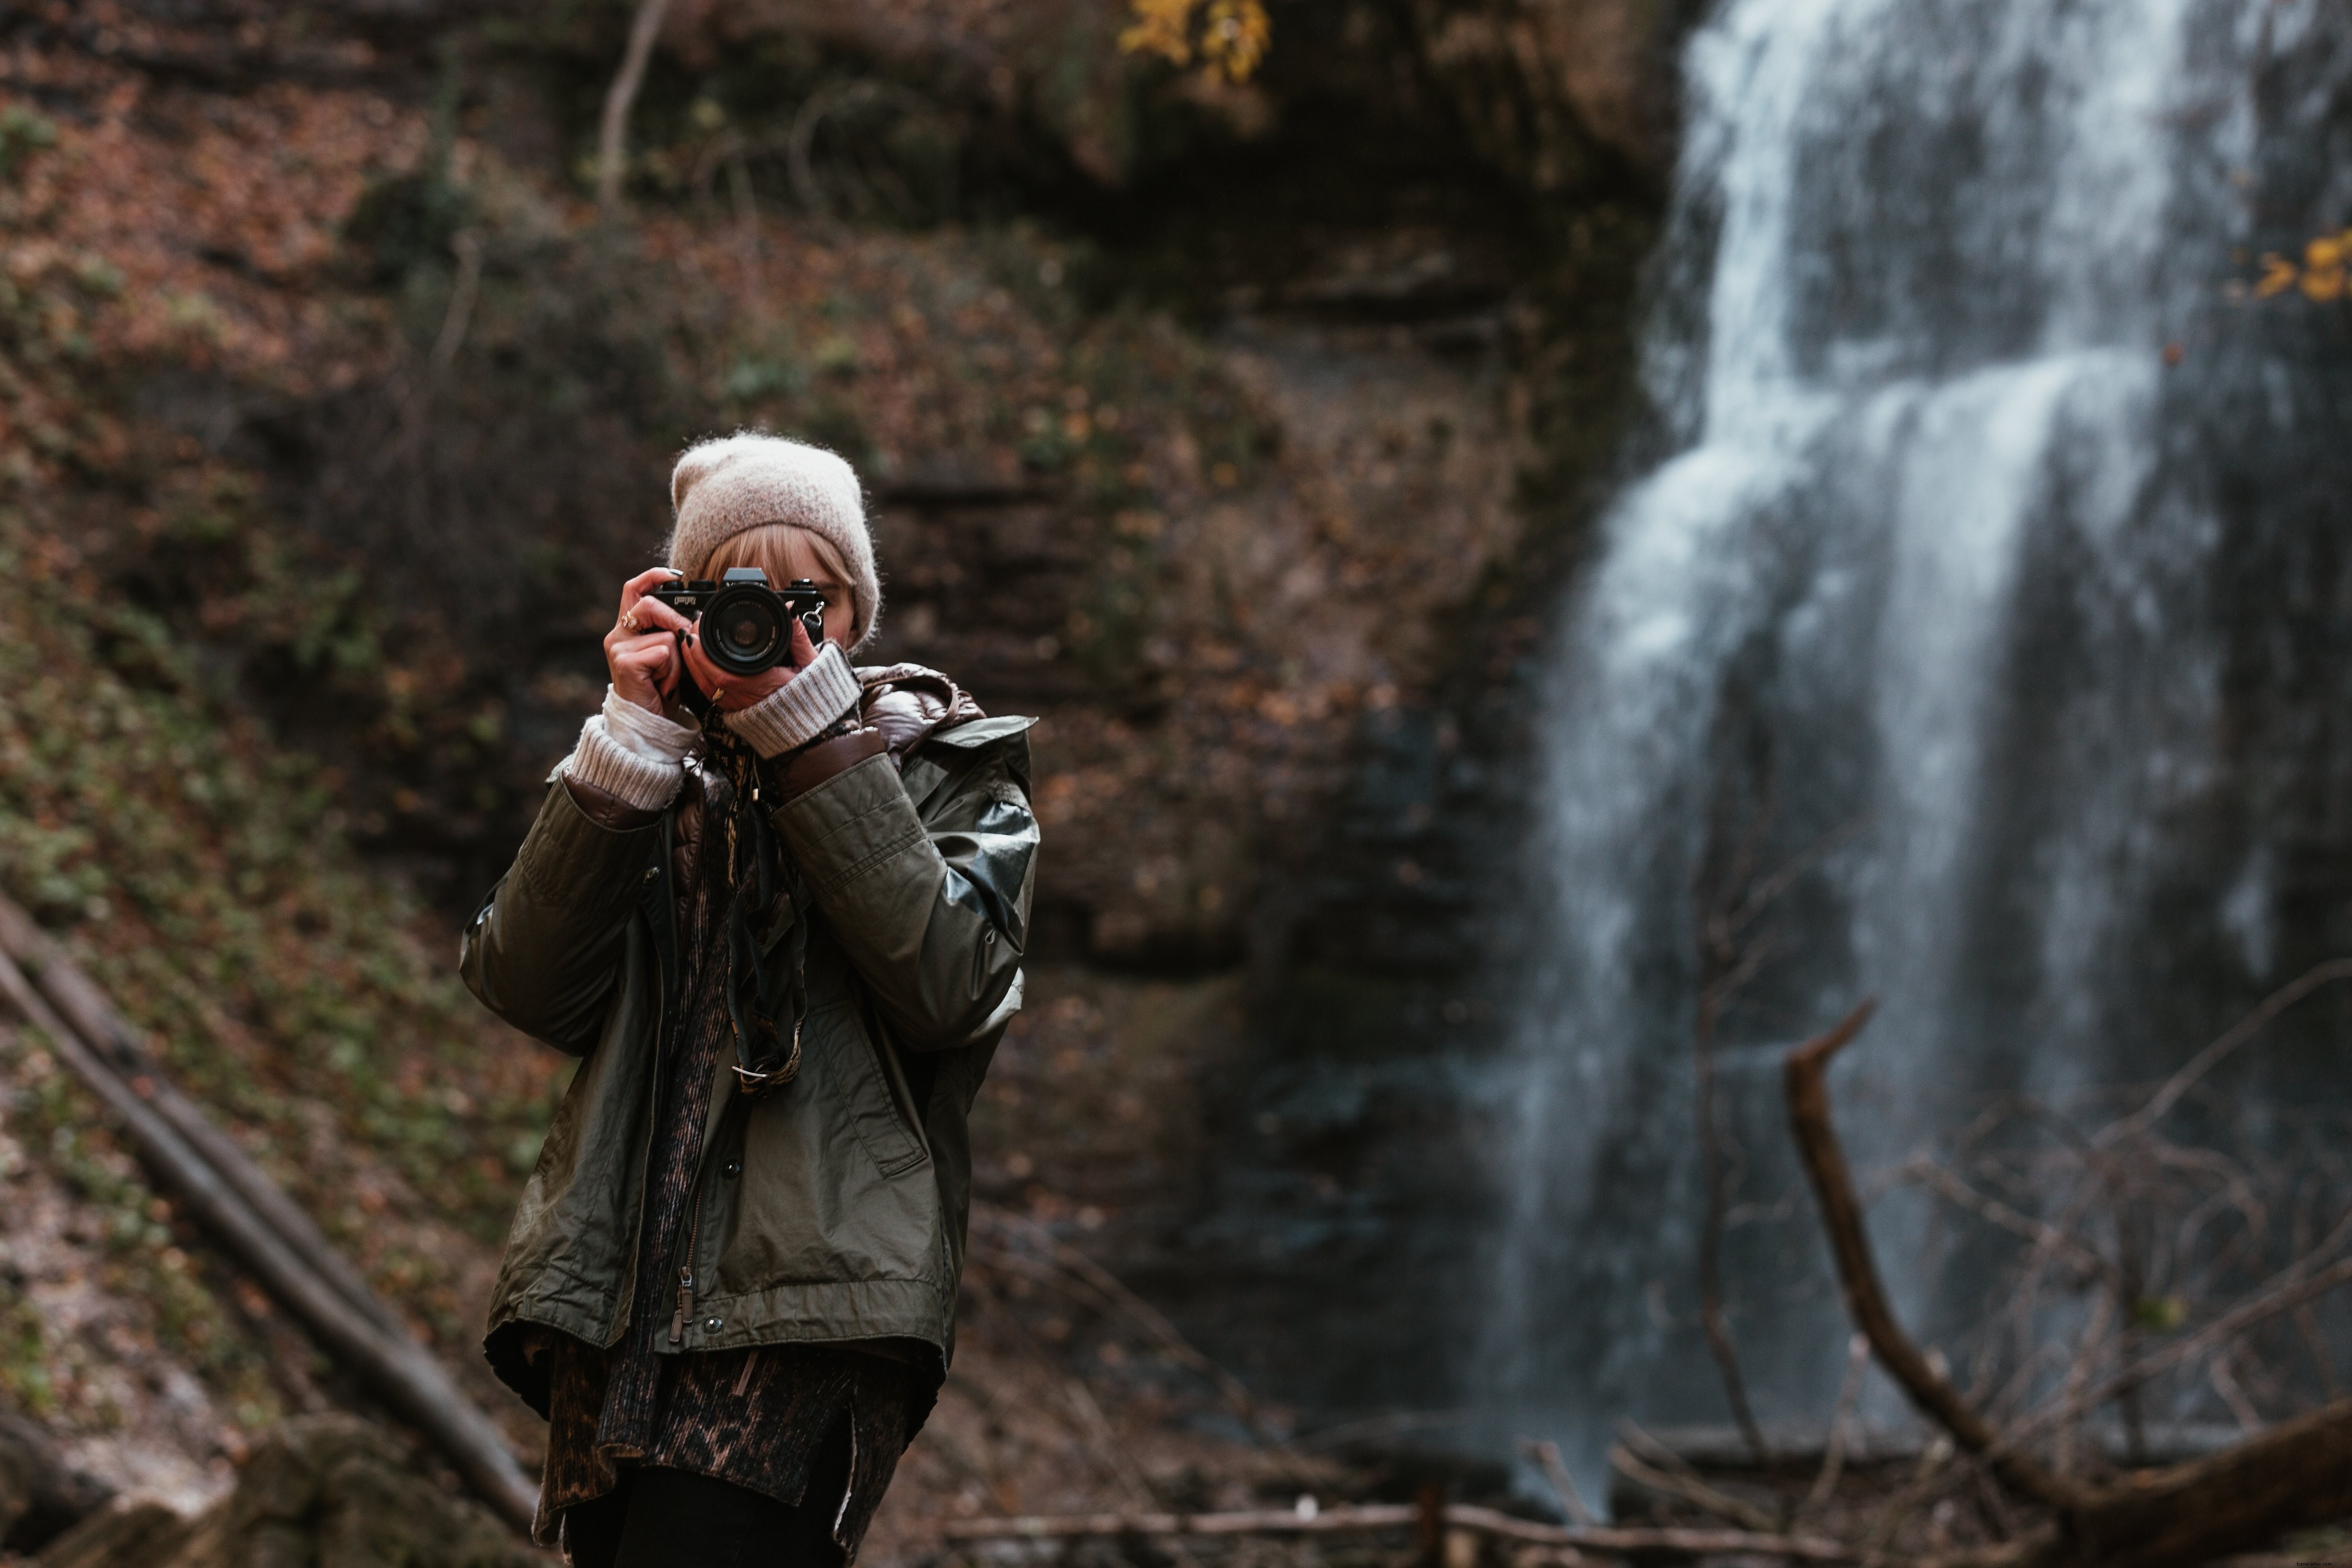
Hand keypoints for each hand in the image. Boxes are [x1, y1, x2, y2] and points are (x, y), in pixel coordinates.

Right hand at [604, 568, 690, 715]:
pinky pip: (664, 653)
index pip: (634, 589)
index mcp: (627, 629)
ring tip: (666, 677)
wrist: (646, 723)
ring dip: (676, 659)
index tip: (675, 575)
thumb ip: (670, 633)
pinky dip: (672, 671)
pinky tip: (661, 686)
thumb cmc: (659, 690)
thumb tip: (692, 618)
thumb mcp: (668, 656)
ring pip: (664, 634)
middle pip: (650, 604)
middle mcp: (617, 635)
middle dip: (674, 621)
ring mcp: (618, 648)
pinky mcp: (625, 662)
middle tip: (683, 644)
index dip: (653, 576)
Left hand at [683, 617, 820, 711]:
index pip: (725, 673)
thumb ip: (798, 634)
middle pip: (708, 678)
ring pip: (705, 687)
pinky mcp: (735, 709)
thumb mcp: (810, 661)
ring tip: (688, 640)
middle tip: (690, 629)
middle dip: (694, 651)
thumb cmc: (811, 693)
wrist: (811, 723)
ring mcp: (739, 706)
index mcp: (764, 686)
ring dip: (692, 663)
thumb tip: (790, 609)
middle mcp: (747, 699)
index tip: (698, 631)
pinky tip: (696, 660)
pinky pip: (709, 693)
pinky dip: (699, 675)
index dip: (705, 654)